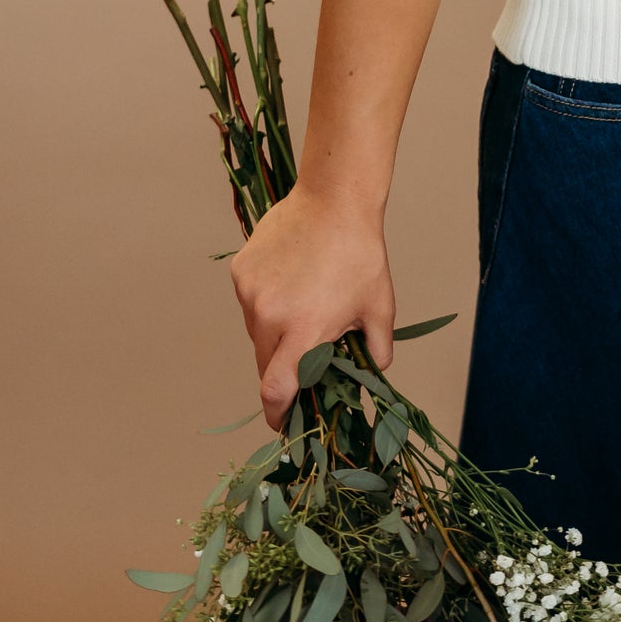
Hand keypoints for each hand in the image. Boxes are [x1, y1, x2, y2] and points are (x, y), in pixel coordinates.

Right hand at [229, 183, 396, 429]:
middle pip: (265, 365)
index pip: (276, 389)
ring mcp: (250, 293)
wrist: (334, 199)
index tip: (282, 421)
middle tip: (303, 359)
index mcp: (304, 330)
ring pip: (255, 334)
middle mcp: (269, 315)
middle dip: (281, 372)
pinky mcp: (240, 272)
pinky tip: (289, 283)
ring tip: (302, 308)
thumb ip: (376, 351)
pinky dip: (265, 305)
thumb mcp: (380, 308)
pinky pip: (249, 304)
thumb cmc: (361, 254)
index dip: (277, 413)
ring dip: (273, 336)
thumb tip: (372, 373)